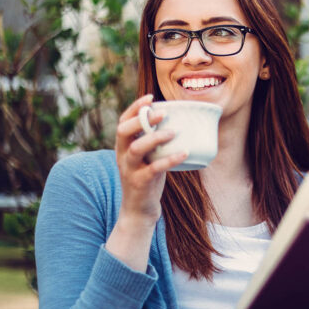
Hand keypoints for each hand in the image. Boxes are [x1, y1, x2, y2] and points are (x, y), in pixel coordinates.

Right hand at [114, 94, 187, 222]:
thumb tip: (180, 121)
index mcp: (123, 146)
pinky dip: (170, 159)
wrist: (138, 211)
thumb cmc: (147, 178)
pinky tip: (185, 153)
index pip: (123, 121)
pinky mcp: (140, 183)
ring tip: (174, 132)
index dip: (134, 108)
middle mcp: (123, 156)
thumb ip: (155, 141)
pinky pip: (154, 168)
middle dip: (142, 119)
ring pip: (136, 149)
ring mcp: (130, 169)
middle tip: (162, 113)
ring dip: (155, 137)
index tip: (150, 98)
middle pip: (123, 131)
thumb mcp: (148, 157)